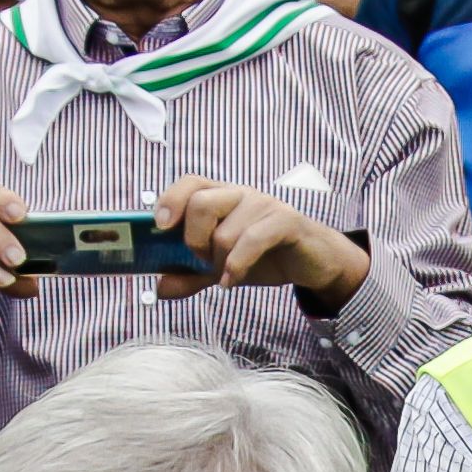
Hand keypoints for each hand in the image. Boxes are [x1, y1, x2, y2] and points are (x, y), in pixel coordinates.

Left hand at [146, 171, 364, 308]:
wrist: (312, 263)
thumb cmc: (265, 256)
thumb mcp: (221, 268)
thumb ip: (191, 275)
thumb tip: (159, 288)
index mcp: (222, 197)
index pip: (190, 183)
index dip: (171, 200)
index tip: (160, 226)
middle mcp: (241, 194)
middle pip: (200, 203)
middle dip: (194, 240)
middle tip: (203, 260)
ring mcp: (264, 205)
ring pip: (224, 232)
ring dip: (221, 262)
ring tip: (229, 273)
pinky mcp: (286, 221)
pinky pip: (252, 241)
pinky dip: (237, 266)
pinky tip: (234, 281)